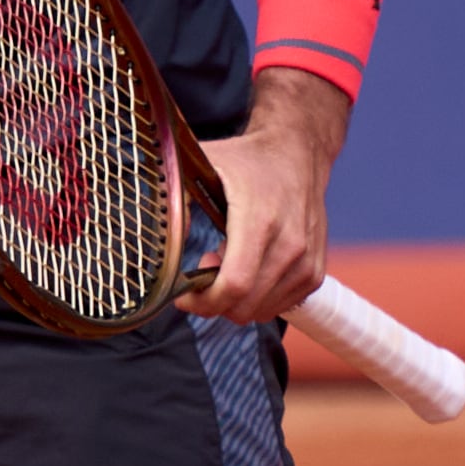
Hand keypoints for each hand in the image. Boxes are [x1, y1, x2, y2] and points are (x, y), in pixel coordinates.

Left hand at [187, 71, 343, 325]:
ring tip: (228, 263)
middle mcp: (290, 244)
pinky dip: (258, 299)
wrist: (298, 153)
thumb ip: (173, 194)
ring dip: (236, 300)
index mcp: (259, 220)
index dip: (203, 302)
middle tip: (204, 272)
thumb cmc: (246, 161)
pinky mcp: (315, 272)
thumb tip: (149, 227)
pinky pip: (280, 307)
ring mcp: (306, 261)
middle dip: (213, 303)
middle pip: (244, 306)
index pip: (235, 286)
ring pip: (261, 311)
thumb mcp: (203, 165)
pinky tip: (250, 269)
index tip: (184, 296)